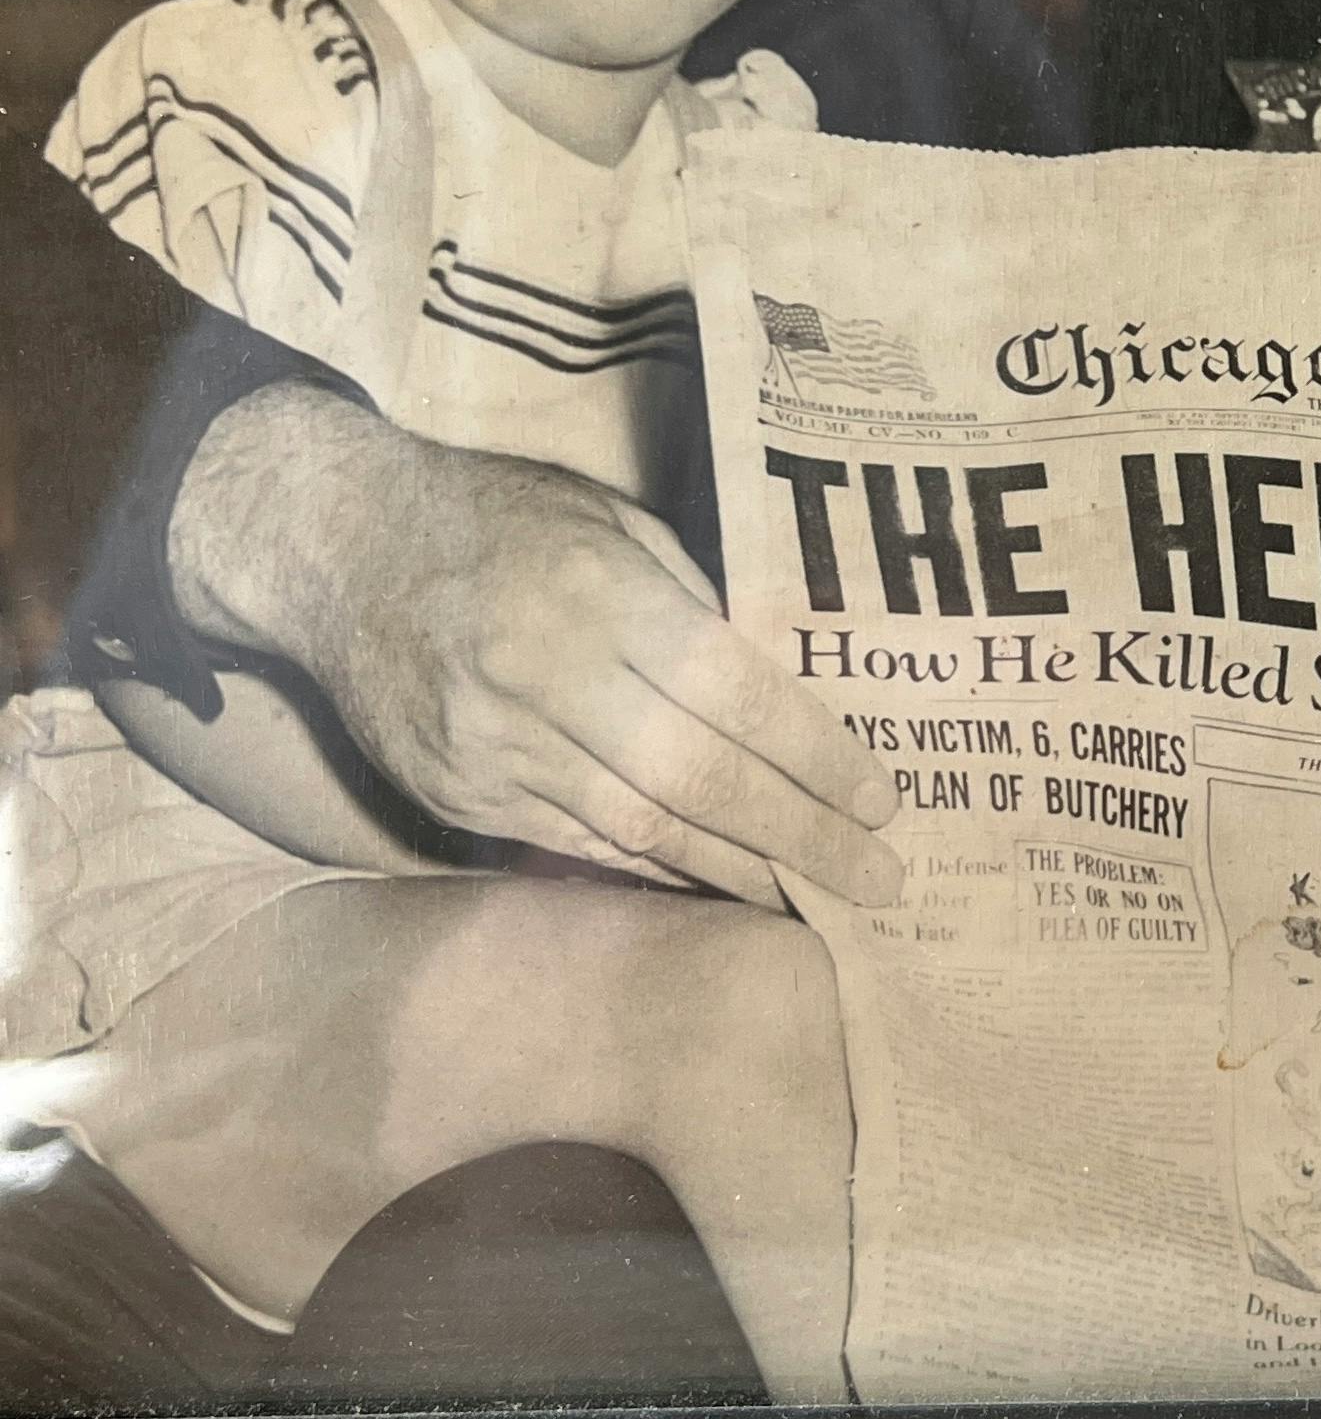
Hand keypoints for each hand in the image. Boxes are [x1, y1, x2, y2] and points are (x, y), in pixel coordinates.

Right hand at [172, 382, 901, 910]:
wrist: (340, 548)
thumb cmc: (502, 518)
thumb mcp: (612, 523)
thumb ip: (693, 601)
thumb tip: (786, 683)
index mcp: (600, 596)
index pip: (733, 693)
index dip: (814, 755)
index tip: (883, 799)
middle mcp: (546, 680)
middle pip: (696, 780)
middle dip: (798, 838)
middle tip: (879, 881)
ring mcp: (494, 749)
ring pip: (638, 831)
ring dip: (736, 872)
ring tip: (815, 900)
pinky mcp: (459, 794)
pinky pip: (576, 845)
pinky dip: (655, 870)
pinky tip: (716, 883)